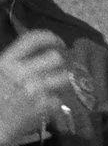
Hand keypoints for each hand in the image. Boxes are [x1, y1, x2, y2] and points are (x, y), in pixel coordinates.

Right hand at [0, 30, 71, 145]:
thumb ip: (9, 64)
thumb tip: (26, 57)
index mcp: (7, 62)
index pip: (34, 39)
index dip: (50, 37)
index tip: (57, 43)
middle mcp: (24, 73)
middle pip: (56, 58)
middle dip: (58, 63)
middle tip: (56, 69)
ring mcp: (36, 90)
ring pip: (64, 78)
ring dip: (60, 82)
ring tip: (53, 88)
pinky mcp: (43, 108)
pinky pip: (58, 100)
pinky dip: (52, 103)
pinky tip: (43, 106)